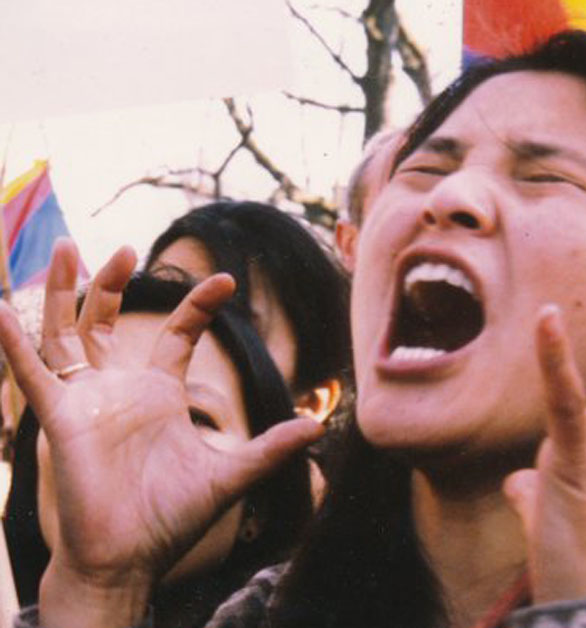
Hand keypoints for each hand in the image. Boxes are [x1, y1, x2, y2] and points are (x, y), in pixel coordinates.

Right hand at [0, 239, 323, 626]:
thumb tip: (318, 427)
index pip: (178, 334)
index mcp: (160, 393)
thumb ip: (269, 449)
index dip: (198, 305)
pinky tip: (2, 311)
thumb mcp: (229, 474)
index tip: (226, 280)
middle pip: (109, 322)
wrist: (128, 559)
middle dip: (115, 284)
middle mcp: (120, 389)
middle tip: (126, 249)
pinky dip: (14, 344)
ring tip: (65, 249)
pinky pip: (32, 374)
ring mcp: (87, 400)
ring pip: (67, 334)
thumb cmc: (172, 518)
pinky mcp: (59, 419)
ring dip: (64, 293)